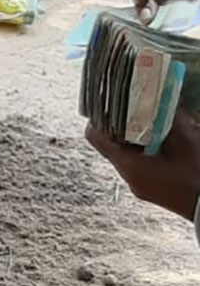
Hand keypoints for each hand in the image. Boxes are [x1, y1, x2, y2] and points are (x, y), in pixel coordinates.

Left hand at [85, 111, 199, 221]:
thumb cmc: (196, 175)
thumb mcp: (186, 140)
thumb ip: (171, 117)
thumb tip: (162, 98)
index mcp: (129, 165)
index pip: (96, 138)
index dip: (100, 118)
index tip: (112, 104)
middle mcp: (128, 177)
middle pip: (112, 144)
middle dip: (123, 125)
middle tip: (138, 108)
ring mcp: (138, 185)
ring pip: (127, 154)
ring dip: (137, 138)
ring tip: (156, 123)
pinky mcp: (149, 188)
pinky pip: (140, 164)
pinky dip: (147, 150)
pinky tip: (165, 142)